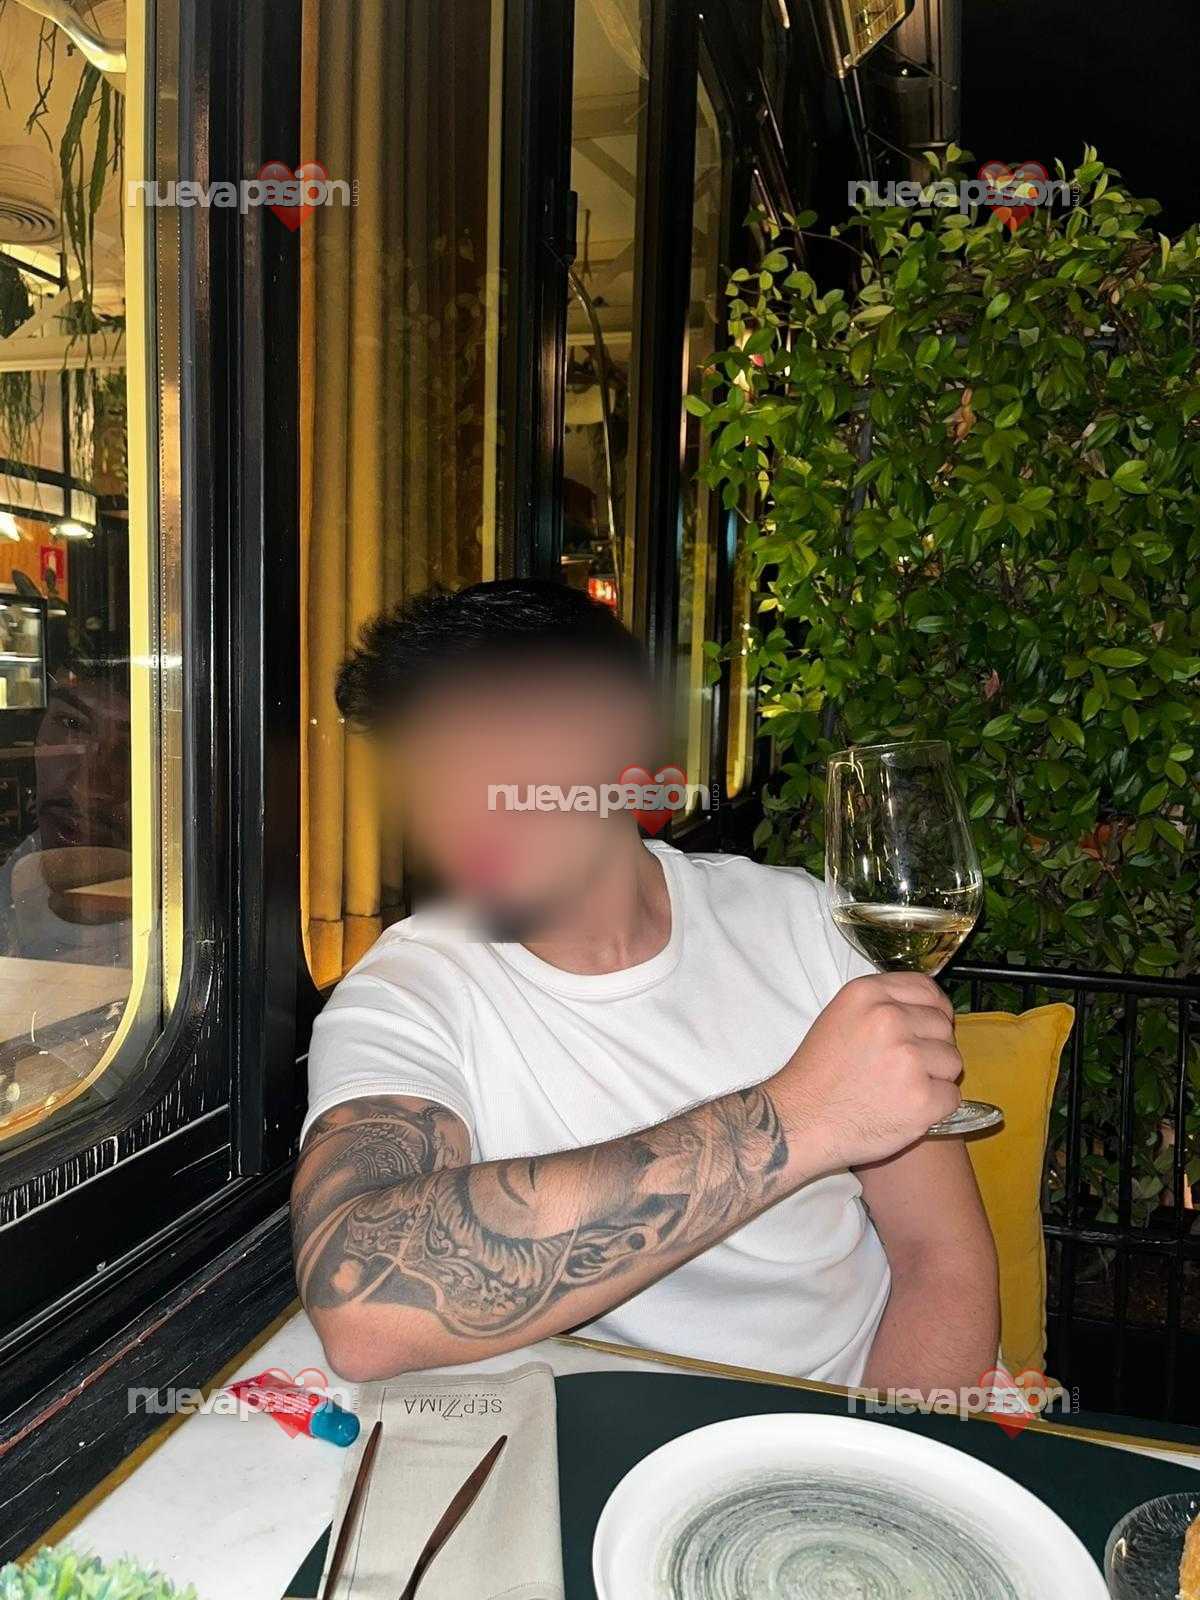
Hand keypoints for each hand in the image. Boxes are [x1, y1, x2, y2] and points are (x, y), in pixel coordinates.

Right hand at [769, 972, 962, 1172]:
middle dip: (932, 1047)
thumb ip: (882, 1006)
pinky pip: (951, 1097)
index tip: (930, 1027)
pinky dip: (935, 1108)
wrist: (799, 1121)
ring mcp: (908, 1059)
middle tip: (904, 1069)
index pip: (926, 989)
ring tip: (902, 1089)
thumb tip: (930, 1009)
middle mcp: (890, 1019)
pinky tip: (906, 1110)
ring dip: (936, 1078)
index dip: (934, 1009)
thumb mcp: (840, 1017)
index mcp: (868, 994)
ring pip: (952, 1062)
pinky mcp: (921, 1098)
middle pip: (943, 1026)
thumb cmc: (818, 1074)